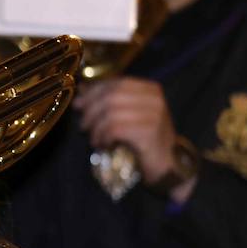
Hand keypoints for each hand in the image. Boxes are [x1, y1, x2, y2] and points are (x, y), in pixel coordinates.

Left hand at [74, 78, 196, 201]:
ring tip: (93, 138)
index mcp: (150, 89)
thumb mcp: (128, 115)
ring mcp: (154, 115)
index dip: (93, 92)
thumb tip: (82, 90)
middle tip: (83, 125)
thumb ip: (110, 101)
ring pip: (111, 113)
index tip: (78, 105)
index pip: (116, 83)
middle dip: (91, 110)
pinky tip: (102, 145)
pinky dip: (103, 137)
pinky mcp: (149, 133)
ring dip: (96, 128)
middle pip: (111, 97)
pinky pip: (115, 129)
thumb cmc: (145, 138)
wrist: (168, 164)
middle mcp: (154, 99)